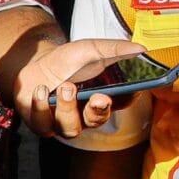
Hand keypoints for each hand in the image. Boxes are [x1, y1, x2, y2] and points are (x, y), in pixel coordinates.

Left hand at [11, 36, 134, 137]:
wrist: (37, 65)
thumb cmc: (68, 61)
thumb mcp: (91, 49)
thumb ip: (115, 49)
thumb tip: (142, 49)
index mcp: (105, 97)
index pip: (123, 101)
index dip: (128, 98)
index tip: (131, 91)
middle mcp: (87, 114)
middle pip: (98, 120)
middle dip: (99, 111)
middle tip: (99, 98)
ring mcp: (65, 122)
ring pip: (71, 128)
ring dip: (68, 108)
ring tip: (64, 87)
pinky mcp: (42, 124)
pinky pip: (43, 125)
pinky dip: (41, 107)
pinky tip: (40, 90)